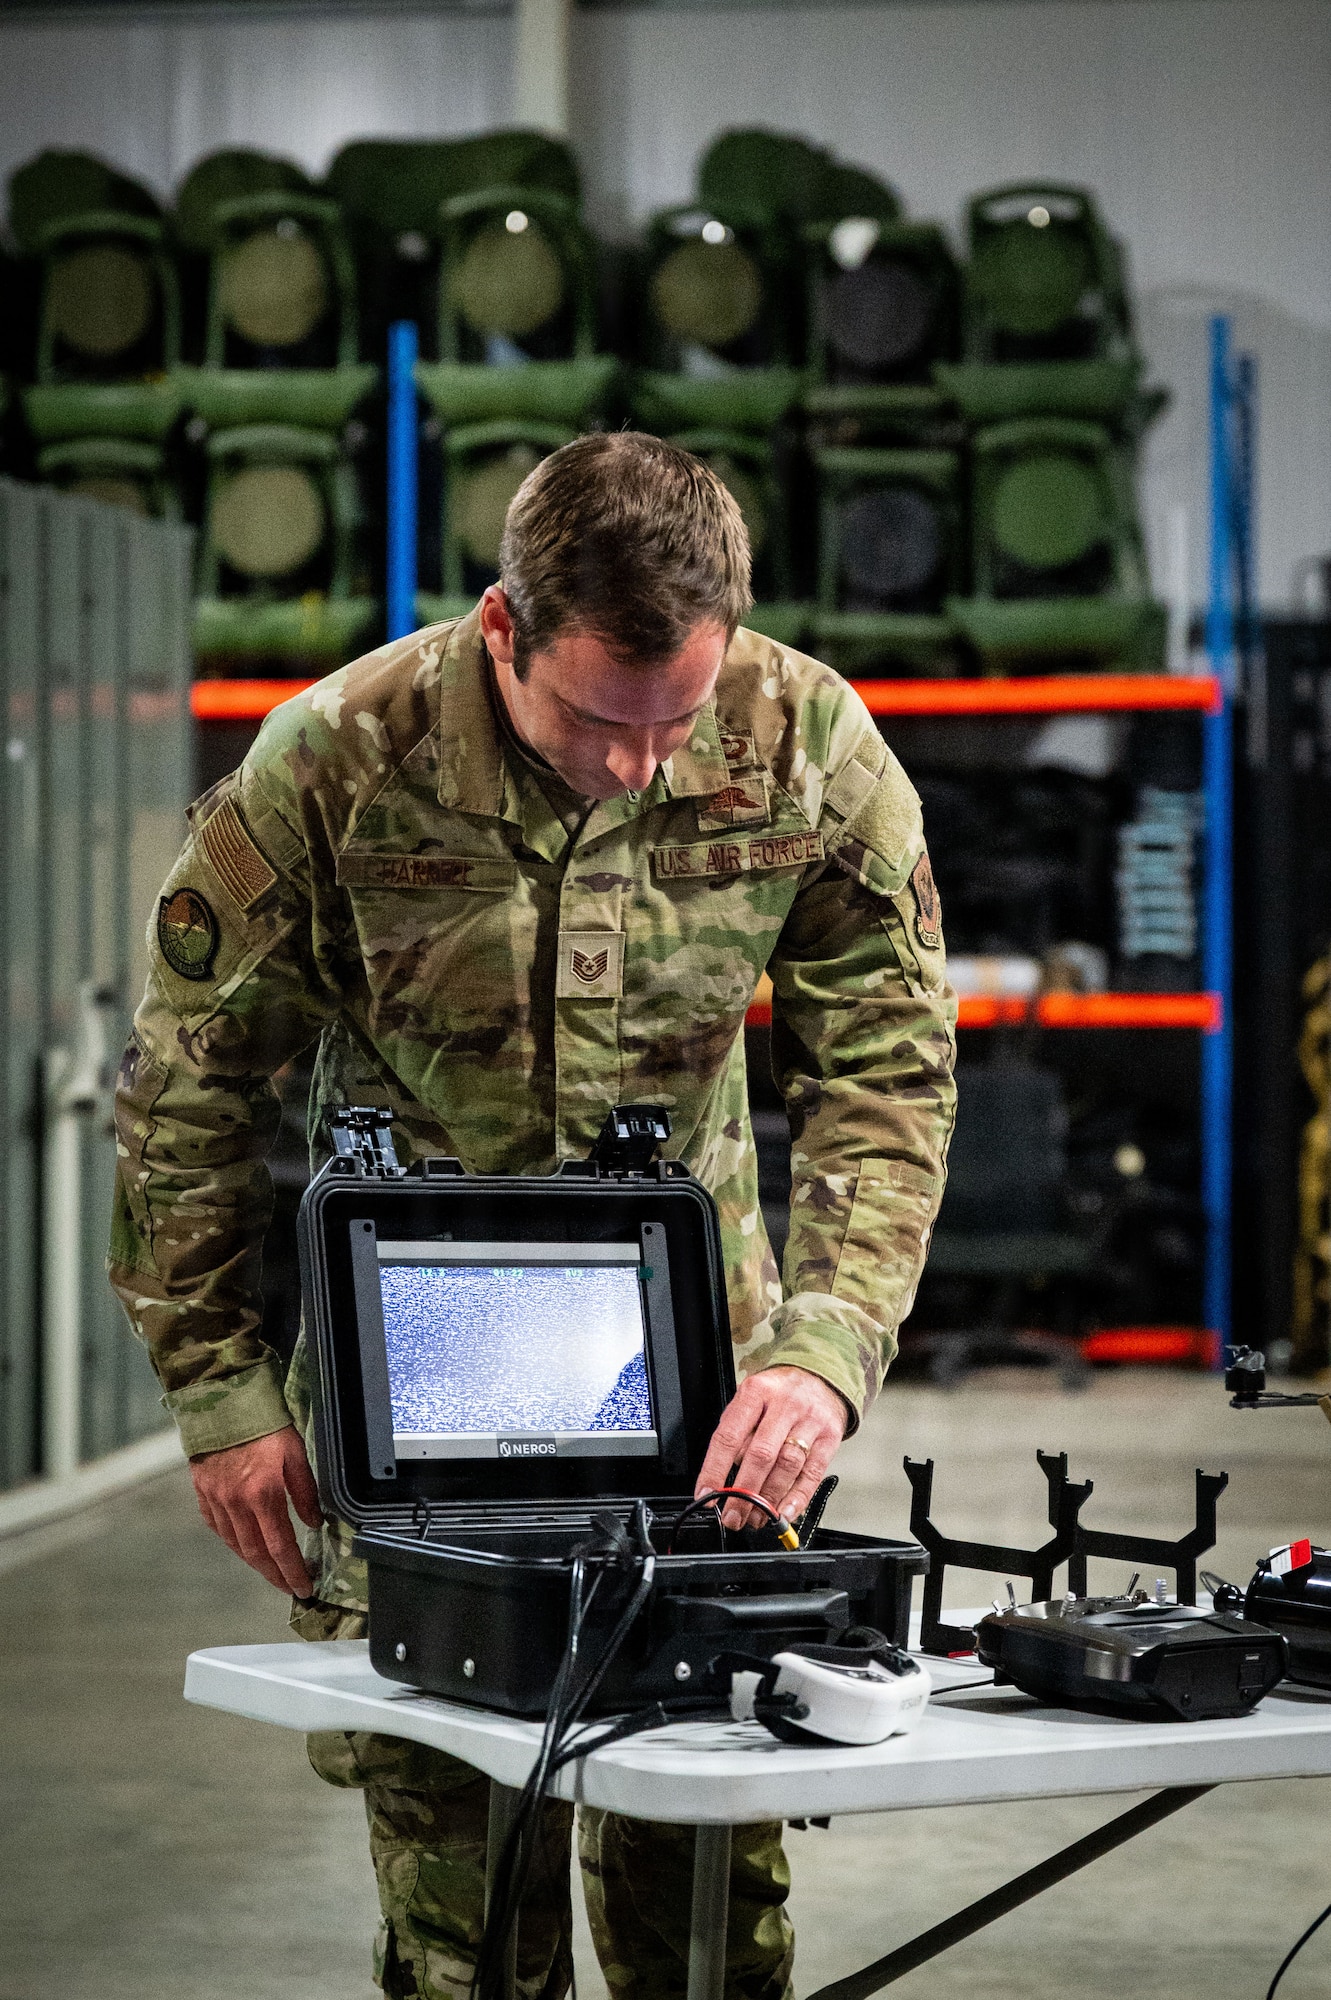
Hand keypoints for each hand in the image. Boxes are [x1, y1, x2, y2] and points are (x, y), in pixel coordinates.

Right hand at [190, 1425, 322, 1595]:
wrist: (223, 1402)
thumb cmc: (264, 1425)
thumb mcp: (296, 1453)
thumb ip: (305, 1491)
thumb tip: (313, 1523)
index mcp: (263, 1494)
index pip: (280, 1546)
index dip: (292, 1570)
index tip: (303, 1587)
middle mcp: (236, 1504)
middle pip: (256, 1553)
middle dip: (274, 1575)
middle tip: (289, 1587)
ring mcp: (216, 1500)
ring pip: (235, 1544)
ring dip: (255, 1563)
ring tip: (271, 1571)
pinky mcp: (203, 1493)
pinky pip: (217, 1528)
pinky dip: (233, 1542)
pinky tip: (244, 1546)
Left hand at [695, 1367, 848, 1530]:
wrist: (820, 1377)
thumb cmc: (778, 1394)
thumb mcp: (750, 1399)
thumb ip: (737, 1432)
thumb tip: (726, 1475)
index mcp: (756, 1392)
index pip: (729, 1436)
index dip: (715, 1470)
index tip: (707, 1495)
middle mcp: (784, 1404)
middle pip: (761, 1455)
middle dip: (744, 1492)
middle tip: (733, 1516)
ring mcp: (810, 1420)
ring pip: (787, 1466)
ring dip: (769, 1499)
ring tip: (756, 1517)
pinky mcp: (830, 1437)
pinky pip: (812, 1473)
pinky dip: (798, 1498)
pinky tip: (784, 1512)